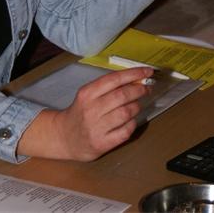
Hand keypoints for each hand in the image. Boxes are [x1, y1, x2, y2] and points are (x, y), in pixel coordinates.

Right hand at [17, 67, 152, 160]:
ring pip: (126, 112)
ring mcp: (96, 127)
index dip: (133, 74)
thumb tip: (135, 80)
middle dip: (139, 90)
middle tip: (147, 89)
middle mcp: (91, 109)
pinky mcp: (102, 143)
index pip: (114, 79)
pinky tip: (131, 120)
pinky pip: (125, 131)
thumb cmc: (81, 112)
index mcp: (87, 93)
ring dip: (137, 107)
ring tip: (137, 105)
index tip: (147, 71)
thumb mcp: (88, 95)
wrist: (65, 137)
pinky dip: (132, 124)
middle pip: (122, 95)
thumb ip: (108, 87)